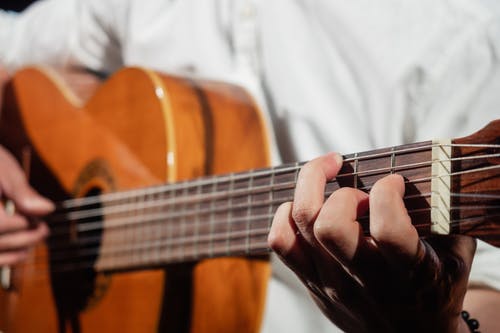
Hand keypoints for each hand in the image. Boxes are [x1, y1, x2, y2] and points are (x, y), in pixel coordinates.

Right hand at [0, 145, 52, 264]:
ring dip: (13, 252)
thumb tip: (47, 209)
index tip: (37, 220)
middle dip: (22, 238)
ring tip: (33, 243)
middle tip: (44, 231)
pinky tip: (20, 254)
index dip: (21, 224)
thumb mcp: (5, 171)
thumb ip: (23, 192)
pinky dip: (2, 259)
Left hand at [268, 153, 475, 332]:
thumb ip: (447, 220)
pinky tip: (308, 205)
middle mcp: (364, 280)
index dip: (388, 193)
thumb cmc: (433, 292)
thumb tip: (433, 174)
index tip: (394, 183)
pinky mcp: (311, 282)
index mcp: (409, 275)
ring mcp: (332, 283)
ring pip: (301, 226)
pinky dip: (286, 214)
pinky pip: (281, 242)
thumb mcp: (455, 260)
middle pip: (330, 226)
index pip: (387, 230)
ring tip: (331, 180)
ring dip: (312, 188)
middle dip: (343, 194)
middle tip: (359, 194)